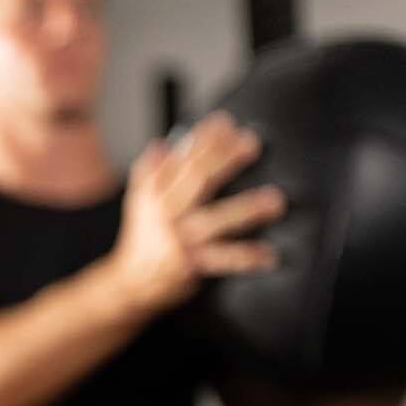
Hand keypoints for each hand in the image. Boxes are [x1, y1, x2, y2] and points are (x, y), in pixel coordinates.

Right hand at [110, 111, 286, 315]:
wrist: (129, 282)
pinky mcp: (191, 263)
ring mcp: (180, 238)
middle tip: (251, 144)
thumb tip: (162, 144)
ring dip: (247, 208)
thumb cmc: (142, 239)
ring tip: (275, 200)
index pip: (181, 159)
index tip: (225, 122)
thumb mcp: (139, 203)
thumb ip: (150, 172)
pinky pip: (224, 258)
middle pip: (199, 180)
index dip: (203, 138)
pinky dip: (247, 257)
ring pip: (217, 218)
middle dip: (226, 159)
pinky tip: (268, 254)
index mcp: (156, 194)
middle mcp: (167, 213)